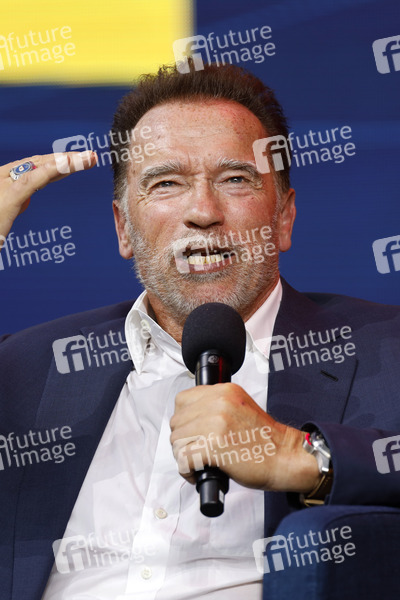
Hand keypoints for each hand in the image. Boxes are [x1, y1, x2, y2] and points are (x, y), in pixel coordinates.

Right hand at [0, 151, 96, 241]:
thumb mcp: (2, 213)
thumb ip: (13, 203)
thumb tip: (24, 201)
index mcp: (5, 180)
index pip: (37, 167)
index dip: (60, 163)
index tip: (80, 161)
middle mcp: (4, 176)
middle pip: (41, 163)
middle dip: (68, 159)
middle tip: (91, 156)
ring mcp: (4, 185)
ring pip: (40, 168)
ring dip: (66, 161)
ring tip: (87, 157)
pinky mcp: (8, 198)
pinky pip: (31, 182)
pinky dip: (50, 171)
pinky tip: (67, 164)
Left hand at [170, 383, 319, 493]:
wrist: (286, 457)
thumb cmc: (266, 440)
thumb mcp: (240, 408)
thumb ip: (217, 406)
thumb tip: (191, 418)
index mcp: (224, 391)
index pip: (182, 400)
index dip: (184, 420)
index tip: (191, 432)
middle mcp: (219, 402)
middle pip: (177, 422)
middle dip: (183, 441)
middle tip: (195, 452)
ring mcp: (215, 423)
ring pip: (177, 440)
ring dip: (183, 456)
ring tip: (197, 464)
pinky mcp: (213, 446)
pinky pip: (183, 458)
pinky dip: (187, 470)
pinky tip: (197, 473)